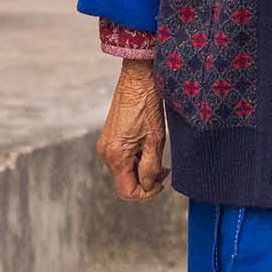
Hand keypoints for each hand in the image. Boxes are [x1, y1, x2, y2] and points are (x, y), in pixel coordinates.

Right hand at [97, 59, 168, 200]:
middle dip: (146, 179)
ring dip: (141, 168)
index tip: (162, 184)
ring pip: (125, 169)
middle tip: (165, 168)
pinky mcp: (109, 137)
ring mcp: (106, 144)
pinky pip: (122, 157)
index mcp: (115, 156)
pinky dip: (136, 158)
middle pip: (126, 181)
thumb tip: (149, 185)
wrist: (137, 78)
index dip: (147, 194)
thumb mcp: (155, 140)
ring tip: (157, 153)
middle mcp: (105, 153)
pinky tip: (147, 144)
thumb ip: (151, 167)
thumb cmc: (147, 105)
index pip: (127, 192)